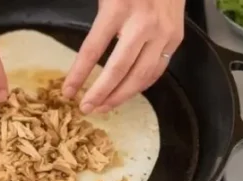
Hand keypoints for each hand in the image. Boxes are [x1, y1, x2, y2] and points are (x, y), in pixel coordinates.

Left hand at [63, 0, 184, 113]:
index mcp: (117, 9)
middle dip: (100, 93)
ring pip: (141, 75)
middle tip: (85, 109)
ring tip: (103, 107)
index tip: (67, 92)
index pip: (92, 49)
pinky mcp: (176, 38)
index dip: (78, 74)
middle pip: (119, 69)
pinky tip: (126, 93)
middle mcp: (142, 24)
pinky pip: (157, 70)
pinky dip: (140, 86)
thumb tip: (79, 56)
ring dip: (120, 96)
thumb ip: (95, 22)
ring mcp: (162, 32)